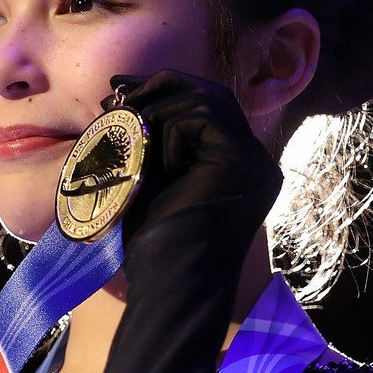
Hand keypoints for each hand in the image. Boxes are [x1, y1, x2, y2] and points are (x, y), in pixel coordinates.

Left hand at [101, 70, 282, 264]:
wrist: (169, 285)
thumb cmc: (155, 246)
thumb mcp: (148, 177)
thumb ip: (148, 138)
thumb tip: (124, 92)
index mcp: (235, 165)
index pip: (207, 105)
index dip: (164, 89)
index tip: (120, 90)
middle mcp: (253, 161)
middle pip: (211, 93)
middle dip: (160, 87)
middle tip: (118, 98)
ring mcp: (253, 161)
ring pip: (206, 99)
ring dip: (159, 114)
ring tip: (136, 147)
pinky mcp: (243, 162)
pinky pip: (203, 117)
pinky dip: (171, 132)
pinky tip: (160, 166)